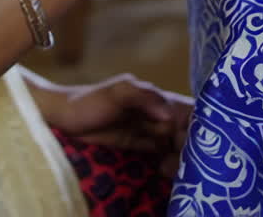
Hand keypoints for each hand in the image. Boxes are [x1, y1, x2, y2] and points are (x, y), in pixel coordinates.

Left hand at [33, 73, 192, 177]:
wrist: (61, 116)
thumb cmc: (89, 100)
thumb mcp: (118, 91)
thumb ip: (144, 96)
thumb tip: (169, 114)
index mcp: (156, 98)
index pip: (189, 111)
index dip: (200, 126)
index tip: (200, 145)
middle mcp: (156, 113)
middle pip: (186, 131)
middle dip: (191, 147)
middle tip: (184, 164)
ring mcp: (147, 129)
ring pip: (175, 144)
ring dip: (180, 157)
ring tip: (171, 169)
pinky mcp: (138, 144)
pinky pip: (161, 153)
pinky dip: (168, 162)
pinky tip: (166, 171)